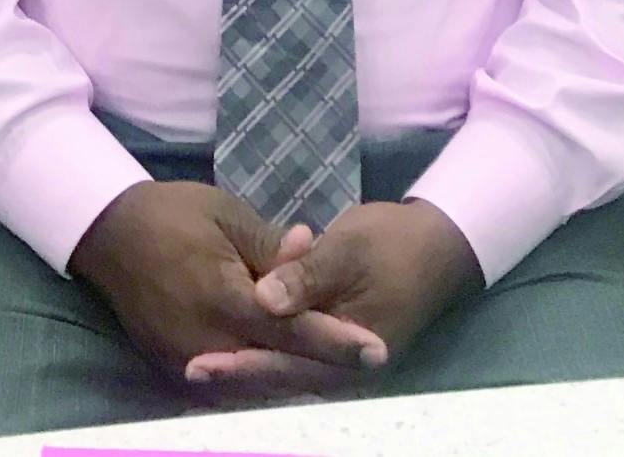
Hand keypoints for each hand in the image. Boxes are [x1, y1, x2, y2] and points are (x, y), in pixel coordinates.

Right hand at [69, 182, 385, 394]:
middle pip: (277, 369)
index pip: (291, 329)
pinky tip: (286, 370)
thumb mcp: (227, 215)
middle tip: (369, 362)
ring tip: (338, 367)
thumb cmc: (173, 214)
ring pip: (253, 387)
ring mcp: (186, 362)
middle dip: (323, 368)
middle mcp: (205, 343)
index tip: (375, 351)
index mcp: (221, 299)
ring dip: (293, 377)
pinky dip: (259, 380)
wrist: (109, 233)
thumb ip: (271, 247)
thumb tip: (310, 251)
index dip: (335, 342)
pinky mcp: (173, 368)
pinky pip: (227, 388)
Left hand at [185, 200, 480, 395]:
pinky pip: (292, 356)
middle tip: (188, 367)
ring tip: (197, 361)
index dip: (242, 367)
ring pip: (284, 370)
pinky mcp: (332, 344)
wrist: (435, 246)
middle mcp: (344, 370)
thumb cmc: (391, 244)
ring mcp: (339, 360)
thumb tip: (262, 300)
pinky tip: (230, 342)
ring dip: (246, 363)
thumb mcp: (349, 252)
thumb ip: (307, 277)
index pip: (287, 369)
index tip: (199, 365)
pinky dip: (263, 350)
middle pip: (281, 378)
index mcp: (351, 356)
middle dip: (236, 372)